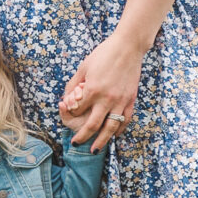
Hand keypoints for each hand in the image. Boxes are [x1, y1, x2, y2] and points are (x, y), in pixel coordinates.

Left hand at [60, 37, 143, 152]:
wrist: (128, 46)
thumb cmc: (103, 54)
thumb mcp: (84, 67)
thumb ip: (74, 84)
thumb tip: (67, 99)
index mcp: (92, 89)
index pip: (78, 111)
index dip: (71, 114)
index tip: (68, 115)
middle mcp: (106, 98)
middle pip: (92, 125)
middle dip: (83, 137)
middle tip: (76, 144)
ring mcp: (120, 101)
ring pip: (111, 128)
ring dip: (102, 141)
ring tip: (95, 150)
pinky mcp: (131, 100)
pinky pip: (125, 120)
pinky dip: (119, 130)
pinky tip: (114, 136)